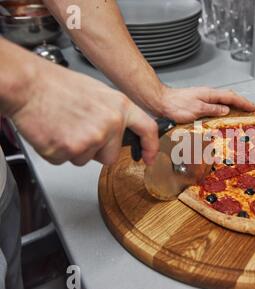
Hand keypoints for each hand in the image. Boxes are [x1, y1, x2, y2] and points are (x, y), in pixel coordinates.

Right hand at [9, 64, 158, 165]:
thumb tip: (121, 131)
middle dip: (97, 150)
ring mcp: (91, 139)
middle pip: (111, 156)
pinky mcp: (69, 150)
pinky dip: (58, 151)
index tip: (150, 157)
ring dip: (75, 149)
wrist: (28, 85)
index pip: (147, 129)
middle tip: (79, 130)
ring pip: (86, 159)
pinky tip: (54, 132)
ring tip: (64, 126)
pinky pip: (67, 161)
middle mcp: (110, 124)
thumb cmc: (57, 86)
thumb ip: (114, 113)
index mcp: (120, 106)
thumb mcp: (98, 93)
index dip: (151, 147)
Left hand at [154, 86, 254, 123]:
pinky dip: (223, 109)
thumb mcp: (197, 109)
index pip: (231, 97)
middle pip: (228, 97)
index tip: (253, 107)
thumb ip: (212, 109)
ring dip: (233, 106)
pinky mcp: (198, 104)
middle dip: (241, 103)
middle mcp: (207, 95)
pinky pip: (215, 106)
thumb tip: (226, 110)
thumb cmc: (176, 106)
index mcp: (209, 94)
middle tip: (250, 109)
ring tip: (240, 113)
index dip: (243, 102)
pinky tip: (223, 115)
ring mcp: (202, 99)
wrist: (161, 103)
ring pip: (222, 101)